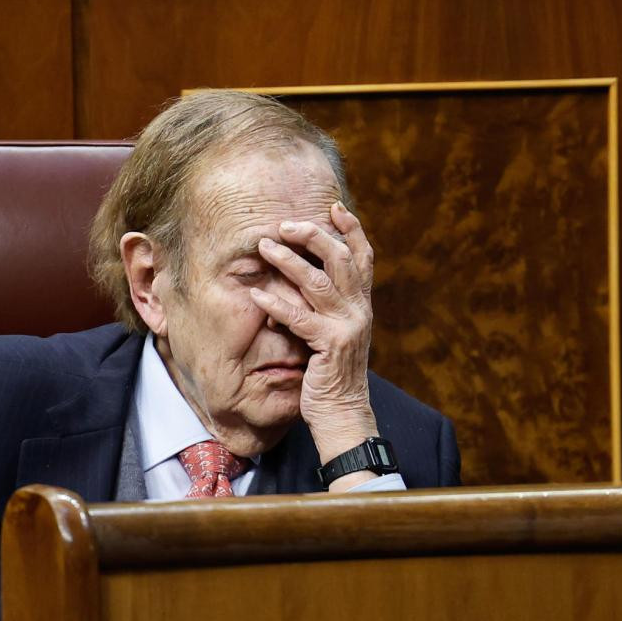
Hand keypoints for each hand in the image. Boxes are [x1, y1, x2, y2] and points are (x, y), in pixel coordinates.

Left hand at [249, 202, 379, 480]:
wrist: (344, 414)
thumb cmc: (333, 375)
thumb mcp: (336, 334)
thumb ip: (329, 307)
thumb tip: (304, 279)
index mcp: (363, 305)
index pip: (364, 257)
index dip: (352, 229)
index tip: (336, 206)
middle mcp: (359, 311)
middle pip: (341, 259)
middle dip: (313, 235)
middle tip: (285, 223)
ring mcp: (347, 327)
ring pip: (318, 281)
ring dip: (289, 260)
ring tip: (264, 246)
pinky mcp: (329, 345)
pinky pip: (299, 317)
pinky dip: (277, 303)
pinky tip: (257, 294)